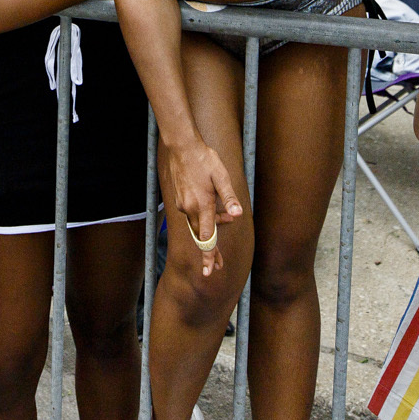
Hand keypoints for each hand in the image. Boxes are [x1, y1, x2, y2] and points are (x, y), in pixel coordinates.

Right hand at [161, 136, 243, 277]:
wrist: (182, 147)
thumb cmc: (204, 160)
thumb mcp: (222, 177)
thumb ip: (229, 198)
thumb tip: (238, 215)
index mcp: (202, 205)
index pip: (206, 238)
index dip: (209, 256)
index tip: (208, 272)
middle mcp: (190, 208)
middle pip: (200, 237)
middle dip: (210, 251)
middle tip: (219, 265)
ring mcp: (183, 205)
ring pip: (197, 225)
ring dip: (210, 229)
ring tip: (227, 217)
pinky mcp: (180, 200)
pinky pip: (192, 215)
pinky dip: (204, 217)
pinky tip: (212, 206)